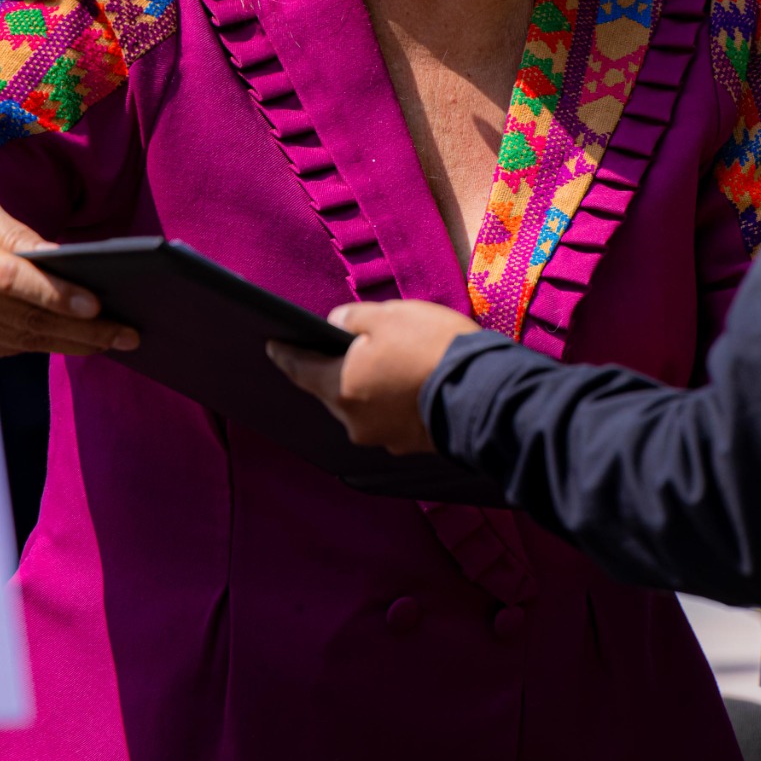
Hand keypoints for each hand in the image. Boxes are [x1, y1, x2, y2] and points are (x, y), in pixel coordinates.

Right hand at [0, 192, 135, 357]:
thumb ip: (13, 234)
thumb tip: (63, 260)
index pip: (12, 278)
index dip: (55, 295)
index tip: (96, 305)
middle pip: (27, 319)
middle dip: (83, 331)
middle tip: (130, 335)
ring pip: (23, 341)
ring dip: (72, 344)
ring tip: (117, 342)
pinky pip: (10, 348)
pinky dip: (47, 347)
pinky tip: (81, 344)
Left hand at [268, 299, 479, 455]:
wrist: (487, 392)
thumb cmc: (433, 348)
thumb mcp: (388, 315)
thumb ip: (352, 318)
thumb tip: (336, 324)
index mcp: (340, 387)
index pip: (299, 369)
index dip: (285, 354)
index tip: (272, 346)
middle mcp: (354, 421)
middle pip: (335, 390)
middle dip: (340, 368)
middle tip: (354, 345)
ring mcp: (383, 438)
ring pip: (365, 406)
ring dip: (372, 387)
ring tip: (396, 362)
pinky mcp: (411, 445)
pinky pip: (393, 418)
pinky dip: (397, 402)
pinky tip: (416, 384)